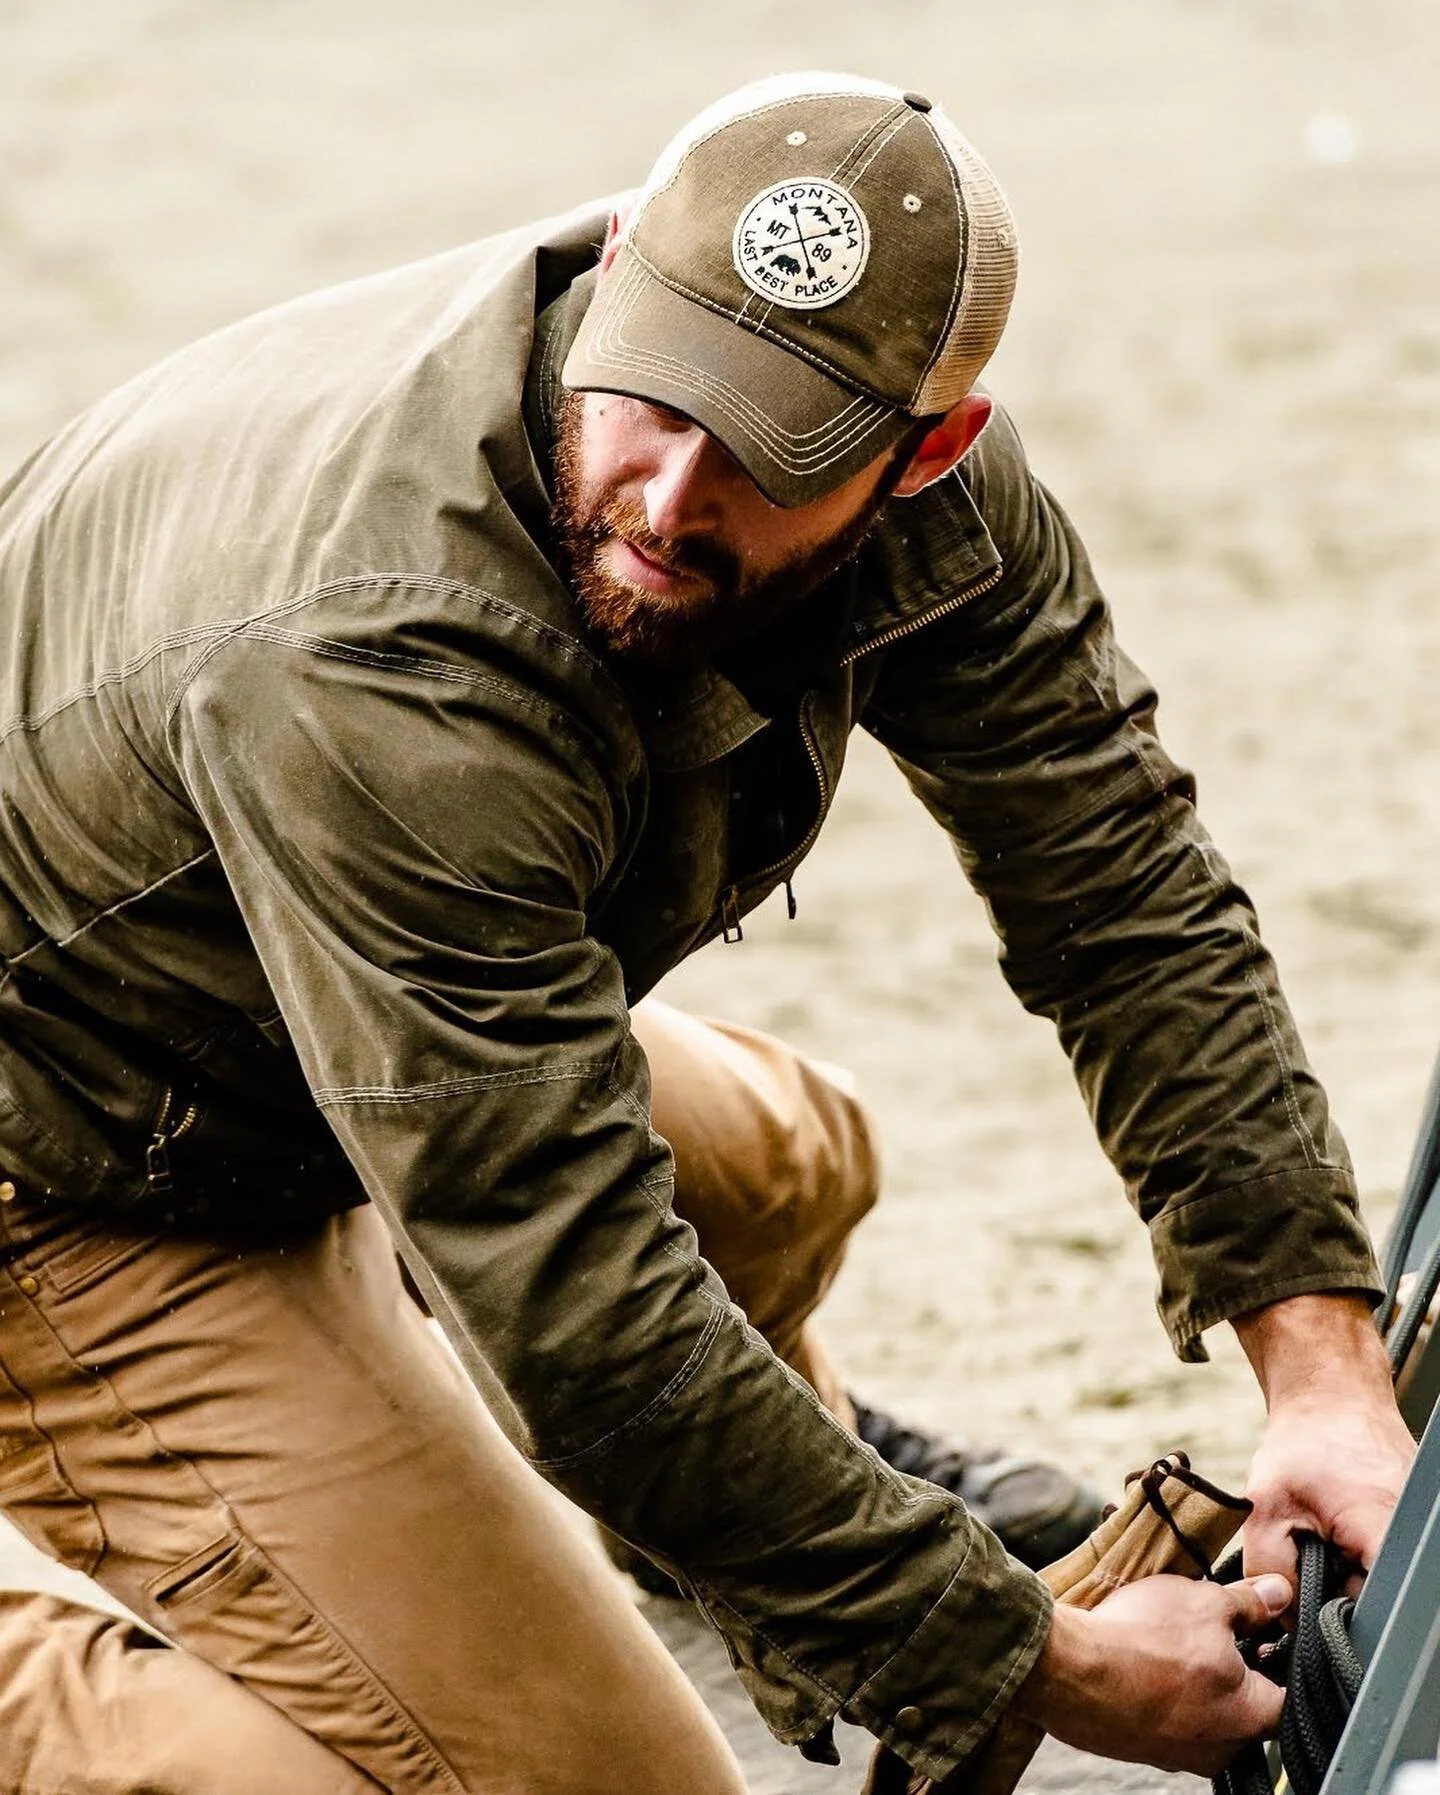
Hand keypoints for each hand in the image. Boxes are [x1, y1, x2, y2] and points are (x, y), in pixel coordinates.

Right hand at [1011, 1572, 1289, 1773]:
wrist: (1069, 1672)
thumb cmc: (1143, 1643)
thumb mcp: (1205, 1604)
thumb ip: (1248, 1603)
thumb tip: (1277, 1594)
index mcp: (1252, 1717)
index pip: (1288, 1692)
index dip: (1277, 1655)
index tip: (1262, 1631)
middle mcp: (1221, 1748)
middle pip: (1242, 1702)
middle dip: (1228, 1664)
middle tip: (1205, 1626)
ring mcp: (1177, 1753)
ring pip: (1200, 1708)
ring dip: (1189, 1676)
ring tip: (1165, 1635)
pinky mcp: (1140, 1746)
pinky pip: (1161, 1714)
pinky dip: (1155, 1687)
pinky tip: (1137, 1656)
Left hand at [1233, 1294, 1414, 1591]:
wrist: (1334, 1396)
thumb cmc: (1304, 1442)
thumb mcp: (1266, 1504)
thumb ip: (1268, 1567)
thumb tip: (1279, 1618)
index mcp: (1385, 1533)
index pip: (1370, 1613)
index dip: (1333, 1618)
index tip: (1307, 1601)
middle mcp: (1415, 1538)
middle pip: (1372, 1602)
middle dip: (1334, 1591)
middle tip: (1309, 1549)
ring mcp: (1419, 1534)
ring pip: (1376, 1584)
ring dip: (1344, 1572)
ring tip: (1326, 1533)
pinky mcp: (1415, 1531)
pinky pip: (1383, 1564)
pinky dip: (1356, 1556)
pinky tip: (1340, 1528)